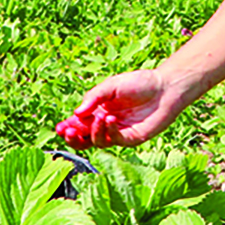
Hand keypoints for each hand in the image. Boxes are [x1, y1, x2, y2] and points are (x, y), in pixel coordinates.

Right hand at [58, 69, 184, 148]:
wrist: (164, 87)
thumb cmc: (139, 83)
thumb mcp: (111, 85)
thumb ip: (93, 98)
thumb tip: (77, 113)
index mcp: (98, 111)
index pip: (79, 123)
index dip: (68, 127)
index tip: (60, 128)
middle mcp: (106, 124)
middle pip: (84, 138)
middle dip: (73, 137)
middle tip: (68, 132)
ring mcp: (118, 133)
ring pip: (97, 142)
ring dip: (93, 131)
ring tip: (98, 117)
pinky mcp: (131, 138)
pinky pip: (114, 140)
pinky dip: (108, 131)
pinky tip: (109, 119)